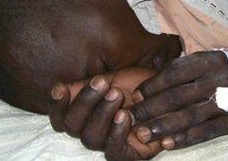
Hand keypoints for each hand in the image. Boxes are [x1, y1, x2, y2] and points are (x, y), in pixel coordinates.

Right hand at [47, 68, 162, 159]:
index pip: (60, 115)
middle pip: (72, 125)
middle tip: (102, 83)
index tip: (62, 87)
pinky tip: (124, 116)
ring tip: (117, 95)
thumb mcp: (117, 74)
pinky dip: (115, 134)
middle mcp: (93, 128)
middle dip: (84, 102)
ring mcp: (109, 142)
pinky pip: (113, 153)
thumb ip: (93, 82)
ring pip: (90, 138)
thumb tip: (65, 87)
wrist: (171, 90)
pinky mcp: (128, 154)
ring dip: (100, 114)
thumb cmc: (142, 82)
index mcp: (86, 110)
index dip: (56, 104)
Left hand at [130, 51, 227, 148]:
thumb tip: (149, 82)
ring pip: (190, 116)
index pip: (174, 74)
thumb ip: (181, 67)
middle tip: (131, 118)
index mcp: (208, 61)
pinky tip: (168, 144)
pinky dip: (186, 138)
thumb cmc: (224, 67)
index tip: (135, 95)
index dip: (152, 85)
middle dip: (150, 109)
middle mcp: (217, 80)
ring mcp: (226, 102)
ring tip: (143, 134)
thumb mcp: (206, 57)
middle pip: (178, 96)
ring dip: (163, 127)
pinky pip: (207, 131)